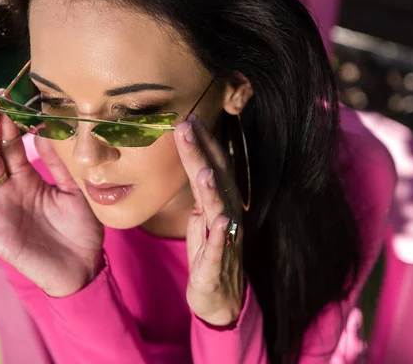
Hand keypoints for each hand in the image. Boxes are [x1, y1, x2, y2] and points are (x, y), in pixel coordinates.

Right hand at [0, 90, 103, 296]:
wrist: (87, 265)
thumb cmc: (82, 227)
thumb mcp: (76, 190)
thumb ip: (59, 165)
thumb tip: (47, 129)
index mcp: (26, 179)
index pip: (8, 145)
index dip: (4, 122)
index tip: (3, 97)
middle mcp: (8, 194)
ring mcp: (0, 217)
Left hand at [174, 114, 244, 326]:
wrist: (219, 295)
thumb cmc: (209, 249)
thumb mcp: (202, 214)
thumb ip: (201, 188)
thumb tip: (193, 158)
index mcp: (219, 202)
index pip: (213, 166)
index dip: (203, 142)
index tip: (189, 116)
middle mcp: (226, 214)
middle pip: (215, 179)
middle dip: (201, 153)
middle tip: (186, 126)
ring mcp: (224, 239)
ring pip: (219, 210)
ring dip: (213, 190)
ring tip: (203, 171)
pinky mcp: (216, 264)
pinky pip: (219, 248)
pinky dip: (219, 235)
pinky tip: (219, 221)